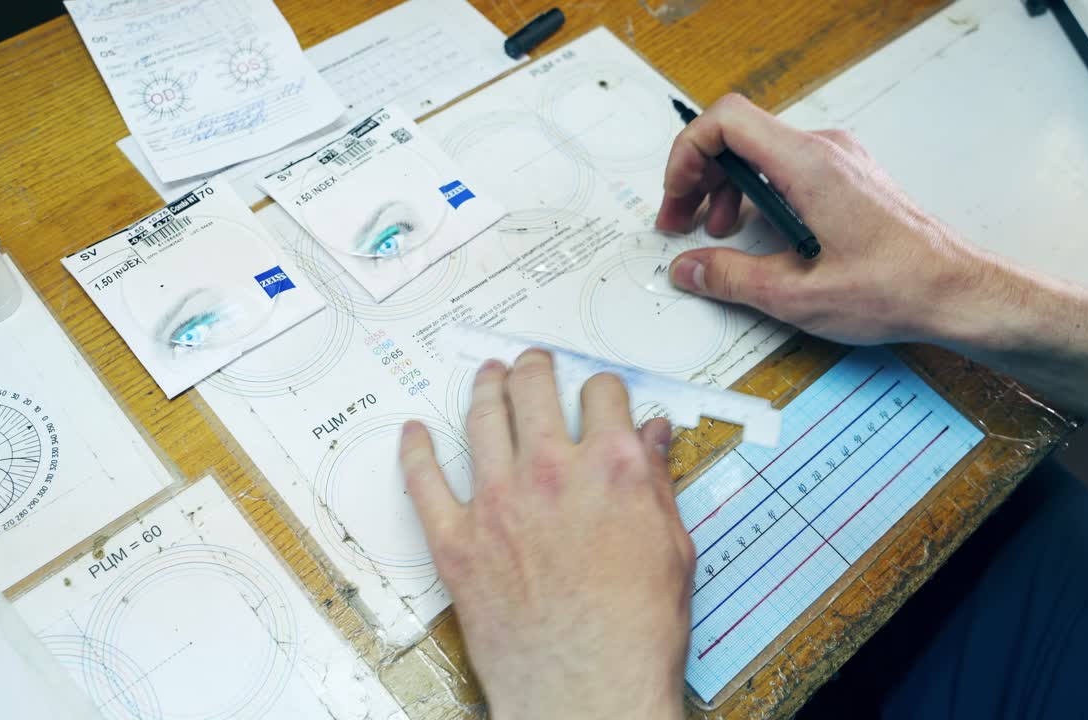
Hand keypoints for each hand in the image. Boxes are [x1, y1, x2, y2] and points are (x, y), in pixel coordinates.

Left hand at [399, 351, 693, 719]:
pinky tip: (414, 433)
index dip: (601, 388)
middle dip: (535, 367)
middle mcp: (552, 472)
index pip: (603, 394)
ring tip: (487, 377)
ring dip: (485, 387)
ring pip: (482, 417)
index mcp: (612, 468)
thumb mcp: (672, 548)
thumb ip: (657, 483)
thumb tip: (654, 439)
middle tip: (532, 365)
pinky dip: (415, 451)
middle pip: (535, 388)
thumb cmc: (635, 632)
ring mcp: (498, 502)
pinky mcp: (456, 540)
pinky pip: (423, 480)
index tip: (597, 394)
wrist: (588, 689)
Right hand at [656, 93, 997, 346]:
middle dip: (699, 176)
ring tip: (714, 232)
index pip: (727, 121)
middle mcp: (825, 151)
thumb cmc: (896, 288)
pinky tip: (755, 233)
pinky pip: (786, 167)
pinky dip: (757, 192)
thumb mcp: (796, 295)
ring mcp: (839, 161)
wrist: (957, 292)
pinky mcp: (847, 178)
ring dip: (726, 187)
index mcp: (809, 166)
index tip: (678, 196)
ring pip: (761, 151)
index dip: (688, 153)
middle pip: (739, 135)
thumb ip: (730, 278)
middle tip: (680, 221)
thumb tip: (689, 269)